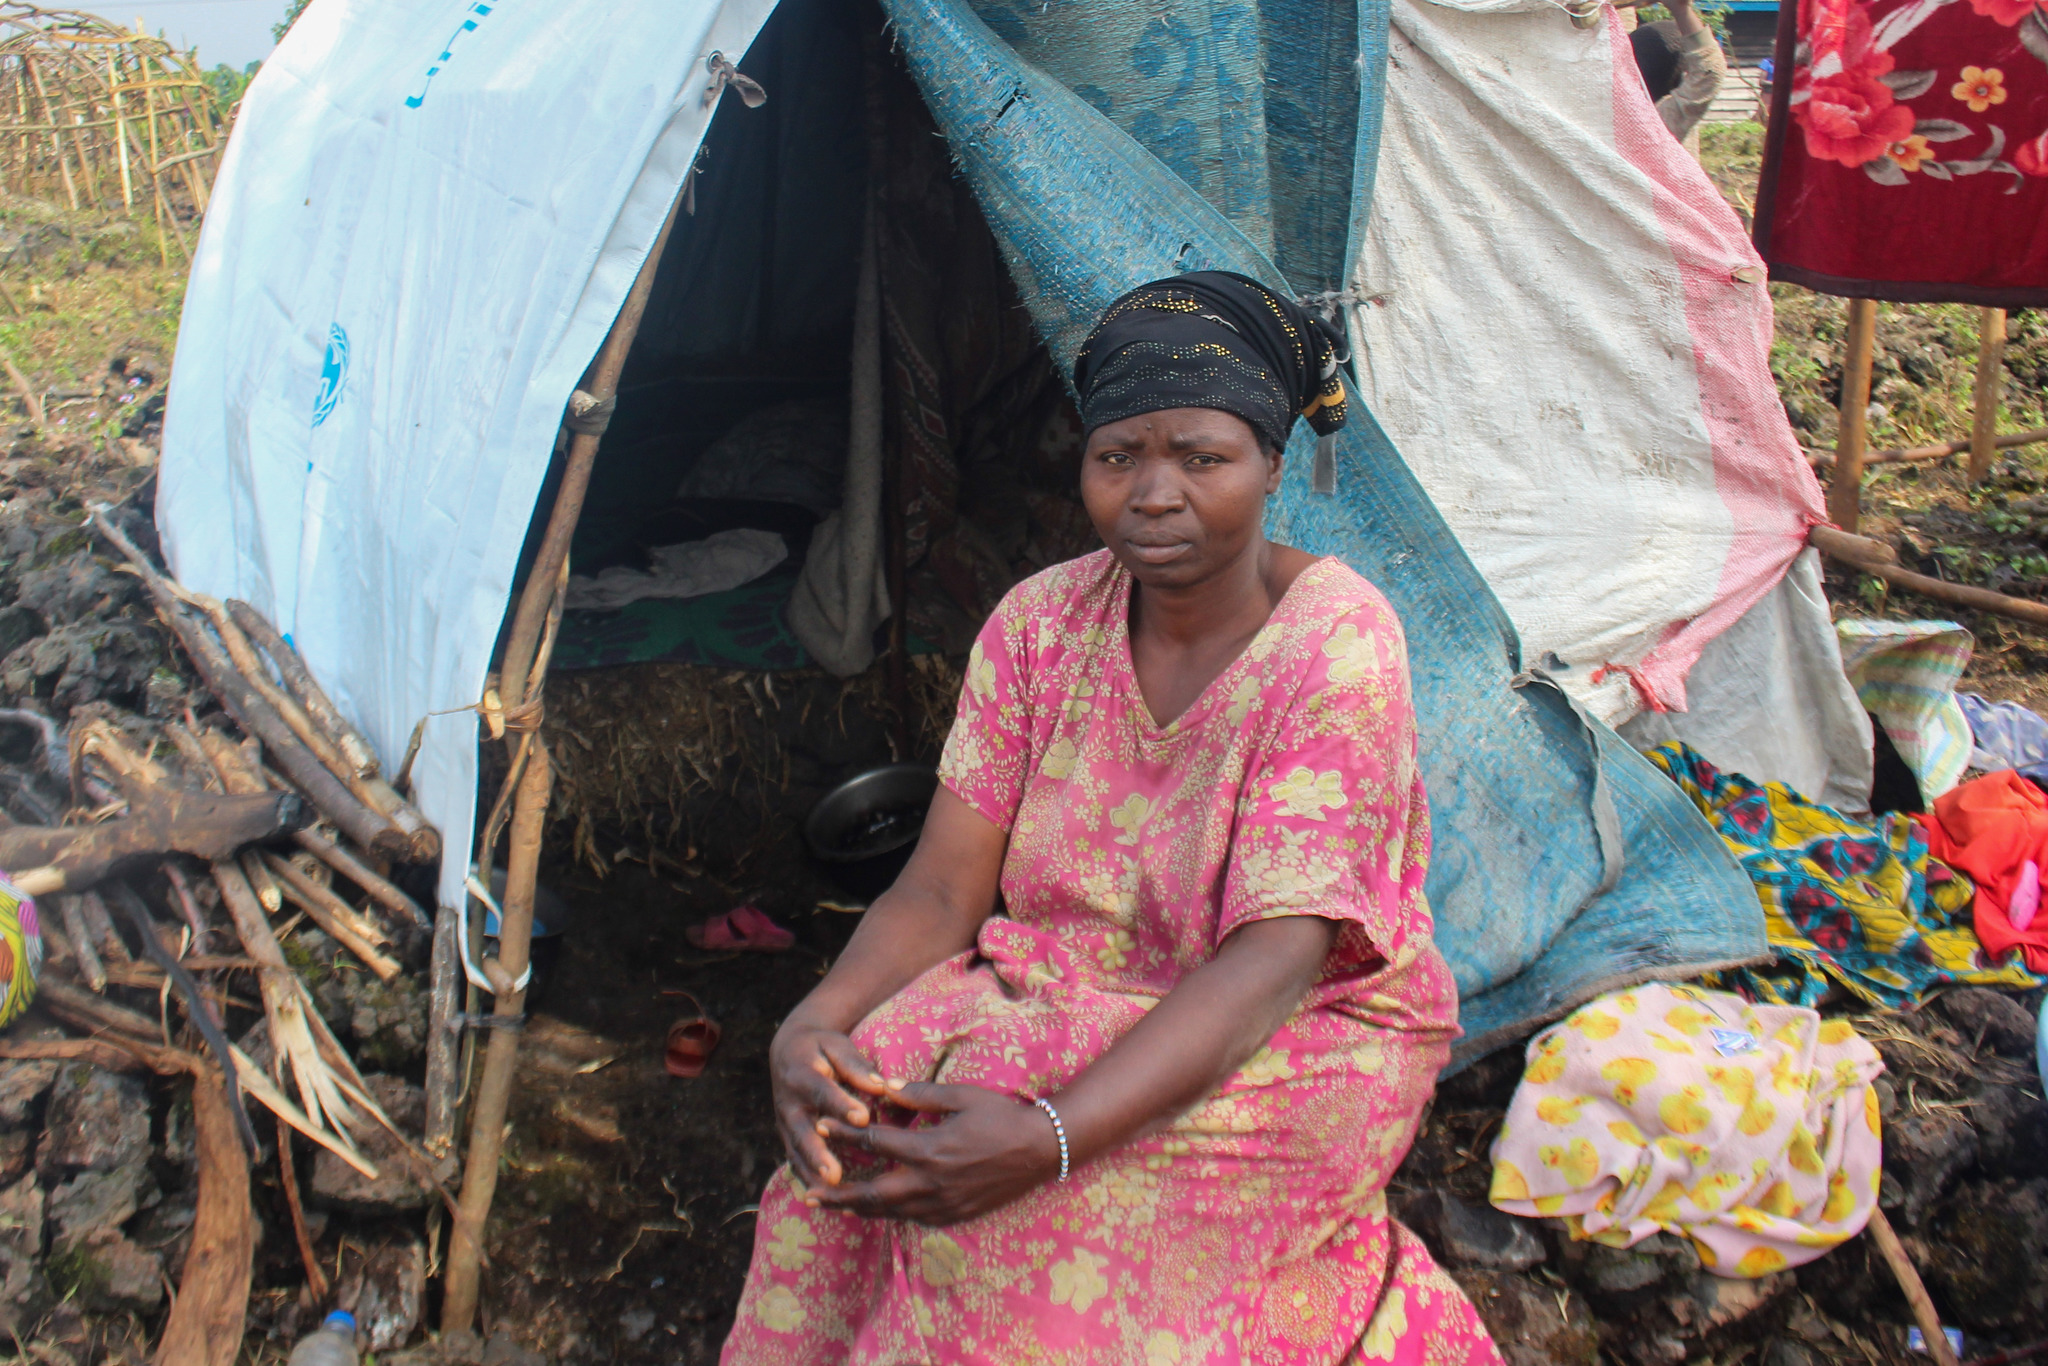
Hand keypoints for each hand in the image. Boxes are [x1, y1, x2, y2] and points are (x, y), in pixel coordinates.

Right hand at [768, 1020, 889, 1189]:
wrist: (788, 1051)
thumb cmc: (821, 1048)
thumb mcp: (837, 1045)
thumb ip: (856, 1065)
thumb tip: (880, 1085)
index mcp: (801, 1074)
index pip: (822, 1091)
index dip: (841, 1104)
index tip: (863, 1117)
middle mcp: (788, 1102)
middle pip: (802, 1131)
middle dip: (818, 1154)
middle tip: (835, 1174)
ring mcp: (784, 1122)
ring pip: (796, 1151)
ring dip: (811, 1173)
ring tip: (828, 1193)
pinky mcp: (786, 1135)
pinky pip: (793, 1159)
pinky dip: (804, 1178)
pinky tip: (818, 1198)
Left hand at [810, 1083, 1061, 1225]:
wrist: (1042, 1150)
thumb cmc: (1002, 1116)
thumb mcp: (961, 1096)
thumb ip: (919, 1094)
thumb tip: (883, 1087)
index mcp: (929, 1150)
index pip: (874, 1144)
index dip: (845, 1136)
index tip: (820, 1128)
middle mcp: (931, 1183)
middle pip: (871, 1194)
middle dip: (837, 1194)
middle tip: (809, 1194)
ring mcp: (943, 1205)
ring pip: (890, 1212)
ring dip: (859, 1208)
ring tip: (834, 1204)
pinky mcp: (955, 1216)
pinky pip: (914, 1219)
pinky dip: (891, 1214)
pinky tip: (879, 1208)